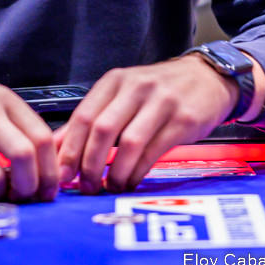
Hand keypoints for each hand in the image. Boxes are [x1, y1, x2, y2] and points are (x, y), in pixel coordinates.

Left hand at [54, 56, 238, 194]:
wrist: (207, 77)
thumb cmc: (160, 89)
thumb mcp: (122, 94)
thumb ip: (91, 118)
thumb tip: (56, 146)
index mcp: (115, 81)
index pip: (83, 116)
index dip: (69, 149)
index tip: (62, 173)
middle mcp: (136, 88)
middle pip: (102, 130)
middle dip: (89, 164)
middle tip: (86, 186)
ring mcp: (161, 102)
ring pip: (128, 143)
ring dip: (115, 172)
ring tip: (109, 187)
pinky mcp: (183, 120)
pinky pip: (153, 151)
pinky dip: (138, 172)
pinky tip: (131, 182)